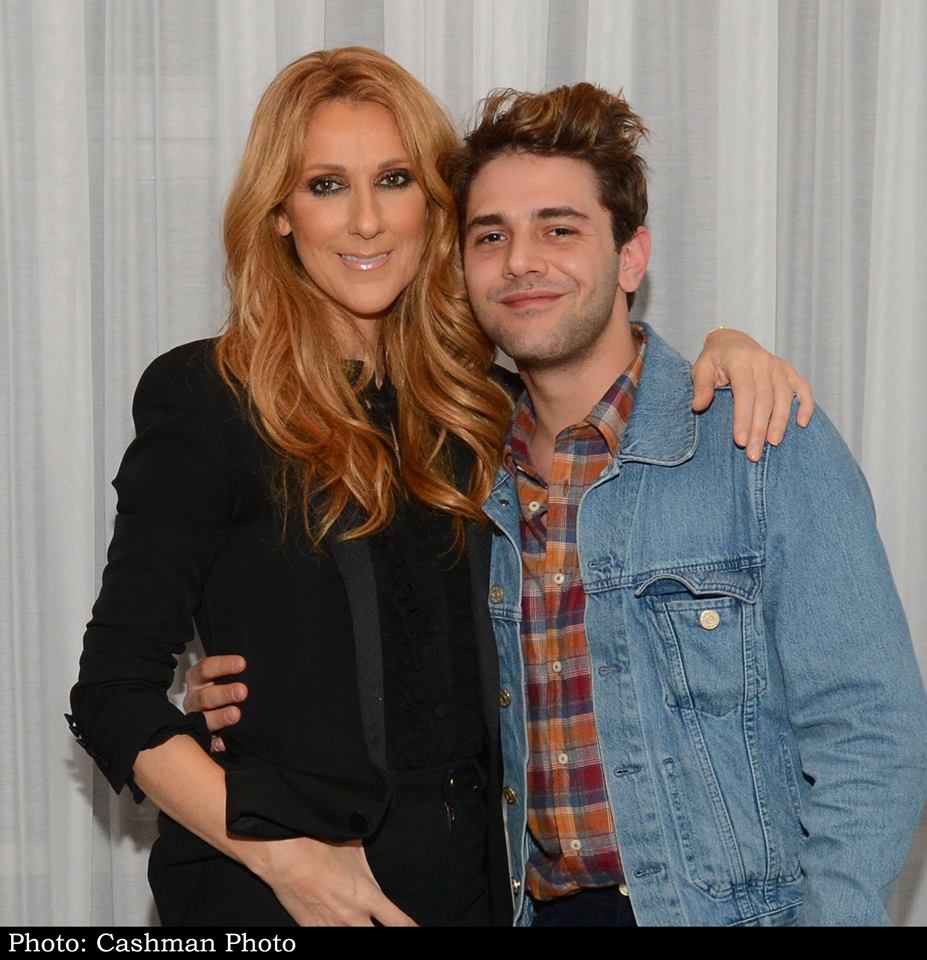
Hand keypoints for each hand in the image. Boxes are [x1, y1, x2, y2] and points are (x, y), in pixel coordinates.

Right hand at [183, 654, 247, 750]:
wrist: (221, 715)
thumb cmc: (228, 689)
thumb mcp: (227, 676)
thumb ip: (235, 671)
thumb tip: (251, 664)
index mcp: (198, 679)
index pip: (206, 668)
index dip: (223, 665)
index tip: (242, 663)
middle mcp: (194, 699)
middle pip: (205, 696)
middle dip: (224, 693)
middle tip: (243, 691)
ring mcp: (194, 720)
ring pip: (203, 719)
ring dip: (220, 717)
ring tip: (236, 715)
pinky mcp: (200, 739)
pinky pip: (206, 743)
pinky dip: (215, 743)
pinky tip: (225, 742)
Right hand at [249, 836, 416, 926]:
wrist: (286, 857)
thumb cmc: (320, 846)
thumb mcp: (354, 848)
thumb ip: (367, 865)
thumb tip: (374, 862)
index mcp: (368, 895)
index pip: (399, 923)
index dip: (411, 930)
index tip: (416, 932)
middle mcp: (353, 917)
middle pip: (376, 938)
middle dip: (386, 936)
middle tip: (387, 929)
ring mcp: (332, 927)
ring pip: (353, 941)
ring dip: (359, 932)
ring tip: (357, 925)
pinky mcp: (312, 930)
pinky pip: (328, 939)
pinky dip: (335, 933)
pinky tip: (336, 927)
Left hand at [691, 327, 814, 461]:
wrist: (732, 342)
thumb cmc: (714, 360)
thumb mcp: (701, 369)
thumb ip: (701, 387)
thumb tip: (698, 406)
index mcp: (740, 360)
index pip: (744, 392)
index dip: (743, 418)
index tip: (740, 441)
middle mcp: (762, 361)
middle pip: (765, 399)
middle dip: (760, 428)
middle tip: (754, 454)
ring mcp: (778, 366)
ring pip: (784, 396)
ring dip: (780, 422)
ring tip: (773, 444)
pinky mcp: (789, 371)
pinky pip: (803, 388)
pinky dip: (806, 404)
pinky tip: (802, 424)